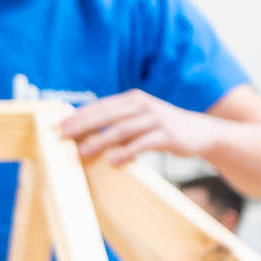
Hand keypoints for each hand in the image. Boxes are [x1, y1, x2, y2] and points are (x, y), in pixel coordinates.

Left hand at [59, 90, 216, 166]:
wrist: (200, 132)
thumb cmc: (161, 126)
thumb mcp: (139, 117)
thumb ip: (117, 120)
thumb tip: (84, 132)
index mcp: (133, 99)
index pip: (101, 106)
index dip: (80, 115)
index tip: (59, 125)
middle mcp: (143, 105)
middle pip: (107, 115)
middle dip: (83, 125)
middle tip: (63, 136)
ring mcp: (156, 119)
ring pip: (122, 130)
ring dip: (100, 141)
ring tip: (82, 152)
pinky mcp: (167, 135)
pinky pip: (143, 144)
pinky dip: (126, 153)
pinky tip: (113, 161)